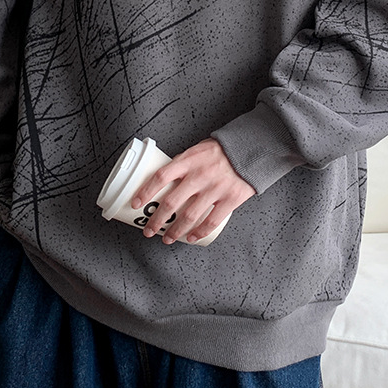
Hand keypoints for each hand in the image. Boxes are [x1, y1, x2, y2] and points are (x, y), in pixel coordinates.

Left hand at [131, 138, 255, 244]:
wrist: (252, 149)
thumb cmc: (222, 150)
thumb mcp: (198, 149)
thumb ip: (183, 163)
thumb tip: (164, 180)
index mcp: (189, 160)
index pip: (161, 176)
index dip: (145, 191)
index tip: (135, 204)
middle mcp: (200, 175)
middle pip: (171, 202)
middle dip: (157, 220)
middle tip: (149, 230)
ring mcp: (215, 189)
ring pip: (189, 216)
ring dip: (175, 231)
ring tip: (167, 238)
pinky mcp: (230, 199)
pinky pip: (211, 221)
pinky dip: (199, 232)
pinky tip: (191, 238)